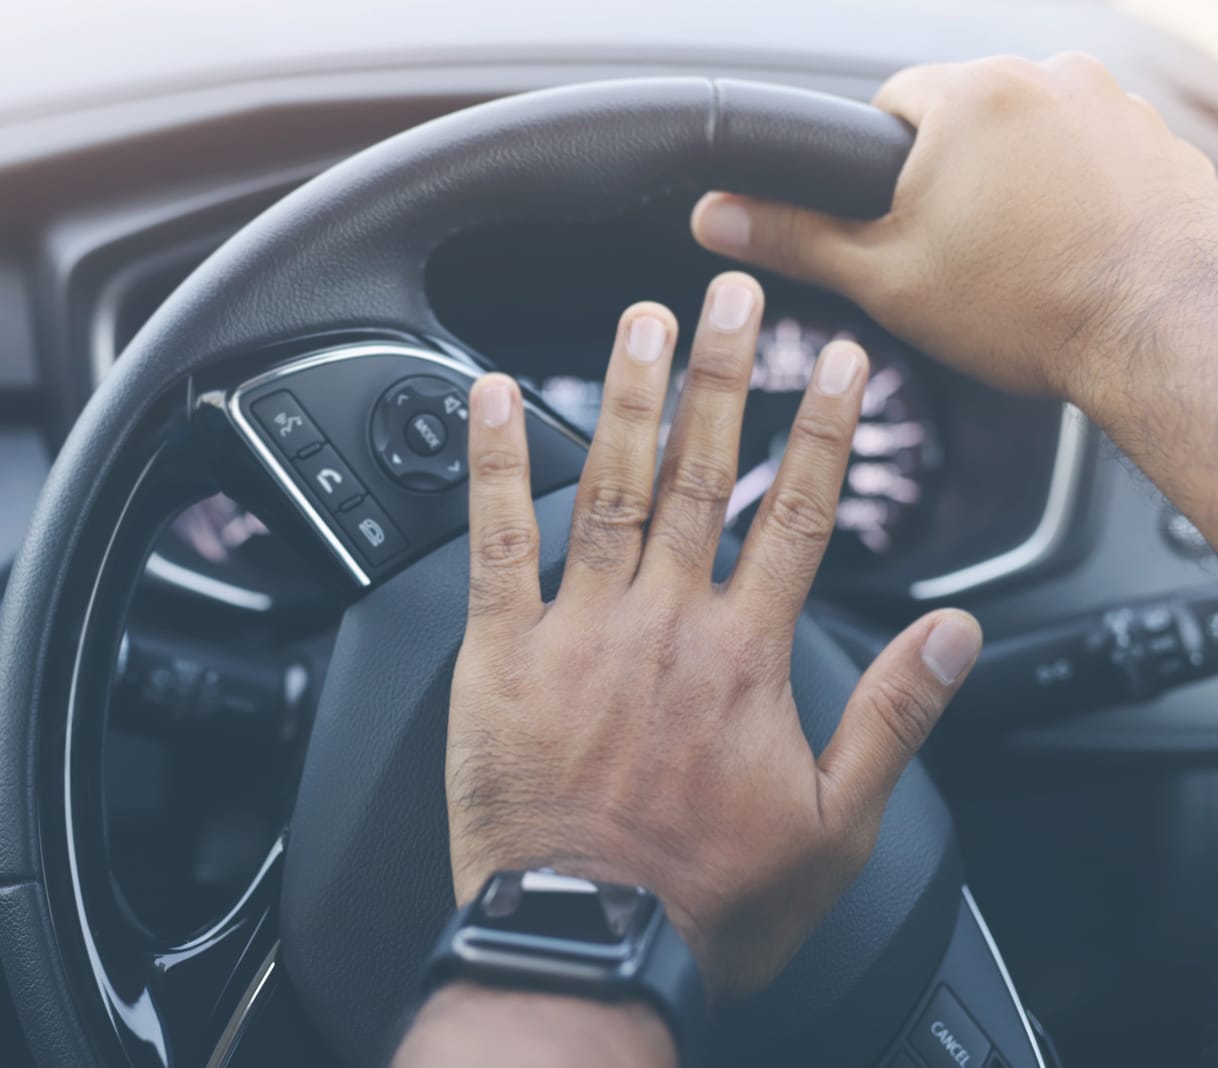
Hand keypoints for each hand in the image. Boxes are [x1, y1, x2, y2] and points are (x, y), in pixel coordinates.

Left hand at [446, 272, 981, 1002]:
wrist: (591, 943)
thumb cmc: (706, 894)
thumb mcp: (835, 822)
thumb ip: (895, 715)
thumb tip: (952, 635)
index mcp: (743, 655)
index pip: (795, 512)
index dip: (820, 429)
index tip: (834, 362)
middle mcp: (664, 623)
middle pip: (701, 473)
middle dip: (722, 376)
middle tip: (730, 294)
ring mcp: (579, 630)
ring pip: (609, 486)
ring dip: (628, 395)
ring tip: (642, 319)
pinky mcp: (501, 655)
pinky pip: (493, 542)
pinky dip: (493, 464)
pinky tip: (491, 396)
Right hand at [691, 53, 1217, 423]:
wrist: (1165, 331)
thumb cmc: (1030, 308)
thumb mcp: (885, 279)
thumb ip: (794, 237)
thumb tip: (717, 217)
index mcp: (968, 96)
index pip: (888, 106)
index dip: (879, 175)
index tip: (898, 224)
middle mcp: (1045, 76)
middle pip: (961, 120)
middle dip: (949, 181)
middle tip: (959, 256)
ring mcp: (1111, 100)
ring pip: (1026, 137)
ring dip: (1012, 185)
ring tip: (1021, 261)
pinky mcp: (1156, 134)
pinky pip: (1087, 153)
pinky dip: (1071, 193)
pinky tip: (1070, 250)